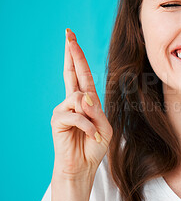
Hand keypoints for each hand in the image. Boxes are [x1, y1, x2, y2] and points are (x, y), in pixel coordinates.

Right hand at [50, 29, 112, 181]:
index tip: (71, 38)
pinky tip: (91, 136)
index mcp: (87, 100)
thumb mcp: (104, 126)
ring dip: (91, 115)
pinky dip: (88, 126)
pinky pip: (76, 115)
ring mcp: (64, 109)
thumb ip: (96, 110)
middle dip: (71, 53)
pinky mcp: (57, 120)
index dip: (77, 56)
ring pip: (79, 97)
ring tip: (95, 131)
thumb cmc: (94, 146)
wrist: (83, 167)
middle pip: (71, 72)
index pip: (82, 74)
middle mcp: (73, 101)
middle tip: (68, 33)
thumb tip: (83, 95)